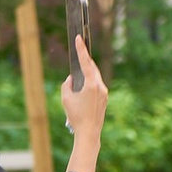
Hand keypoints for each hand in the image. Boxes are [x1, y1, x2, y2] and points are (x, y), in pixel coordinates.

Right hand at [63, 47, 107, 169]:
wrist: (89, 132)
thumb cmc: (76, 116)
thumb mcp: (66, 98)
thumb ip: (67, 84)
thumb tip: (71, 79)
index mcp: (91, 84)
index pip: (86, 62)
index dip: (81, 49)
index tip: (79, 38)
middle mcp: (101, 86)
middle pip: (93, 68)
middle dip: (85, 60)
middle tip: (79, 50)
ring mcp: (105, 93)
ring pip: (95, 77)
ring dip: (87, 72)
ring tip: (79, 70)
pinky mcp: (105, 99)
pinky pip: (97, 85)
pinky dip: (90, 82)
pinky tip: (84, 85)